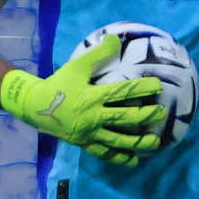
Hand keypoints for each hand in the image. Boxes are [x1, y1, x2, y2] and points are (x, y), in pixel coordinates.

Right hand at [0, 33, 165, 166]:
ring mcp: (90, 133)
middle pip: (125, 119)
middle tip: (162, 113)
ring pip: (118, 141)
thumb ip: (98, 53)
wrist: (36, 107)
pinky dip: (120, 158)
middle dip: (146, 116)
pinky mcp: (86, 144)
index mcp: (93, 96)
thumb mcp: (76, 66)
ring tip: (155, 142)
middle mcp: (94, 117)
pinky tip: (134, 160)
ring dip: (138, 142)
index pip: (123, 92)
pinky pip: (105, 153)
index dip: (142, 88)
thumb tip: (116, 38)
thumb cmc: (58, 84)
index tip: (158, 85)